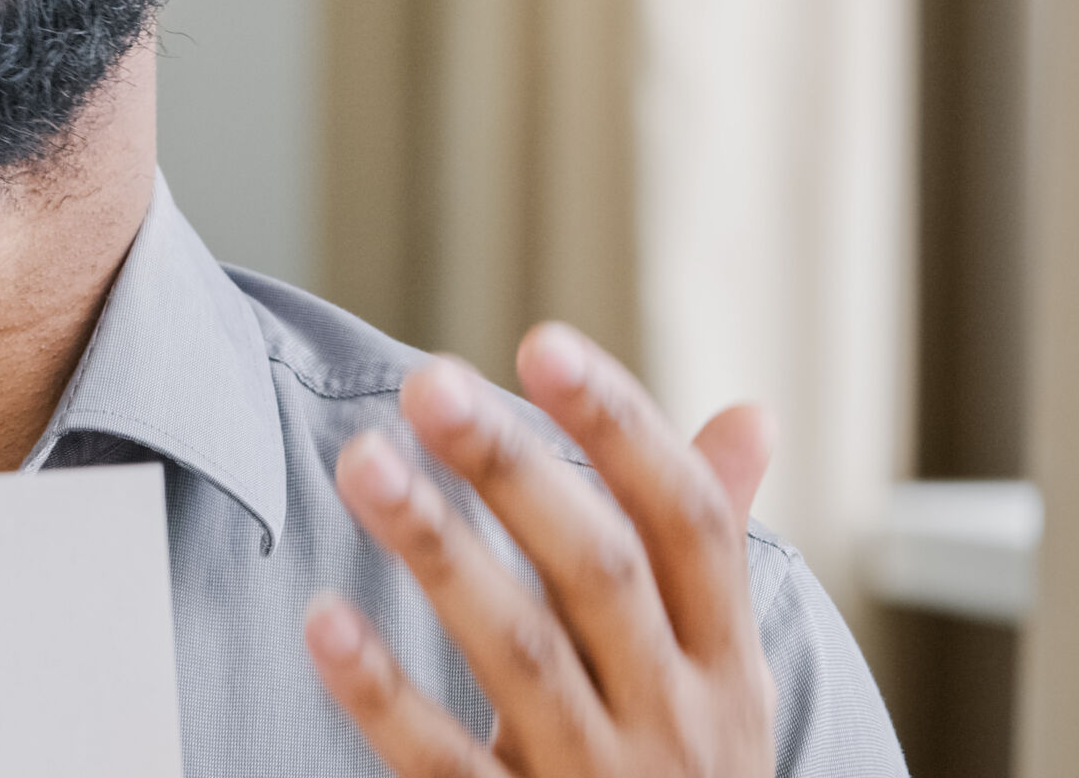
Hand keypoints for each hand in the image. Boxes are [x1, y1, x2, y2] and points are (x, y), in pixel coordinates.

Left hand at [305, 322, 777, 776]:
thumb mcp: (720, 679)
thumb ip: (713, 550)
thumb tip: (752, 417)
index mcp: (724, 663)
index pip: (688, 522)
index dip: (623, 427)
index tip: (542, 342)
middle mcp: (676, 718)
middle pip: (601, 571)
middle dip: (515, 471)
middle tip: (427, 384)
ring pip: (523, 655)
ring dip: (440, 552)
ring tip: (363, 465)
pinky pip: (448, 766)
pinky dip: (386, 696)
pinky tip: (325, 623)